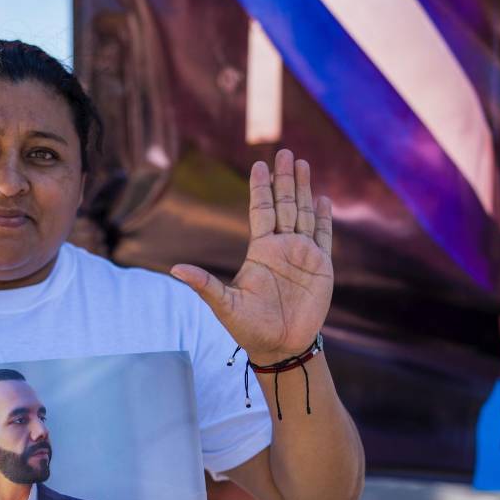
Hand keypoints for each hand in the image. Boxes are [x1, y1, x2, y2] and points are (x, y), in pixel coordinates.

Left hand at [171, 149, 332, 364]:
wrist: (280, 347)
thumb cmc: (249, 328)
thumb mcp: (224, 305)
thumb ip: (205, 285)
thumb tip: (175, 270)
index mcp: (260, 251)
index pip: (261, 210)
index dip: (261, 188)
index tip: (259, 164)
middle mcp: (282, 247)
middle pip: (284, 204)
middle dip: (285, 179)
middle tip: (285, 152)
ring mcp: (302, 255)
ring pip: (304, 213)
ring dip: (304, 189)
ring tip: (303, 164)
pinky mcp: (321, 267)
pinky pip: (324, 236)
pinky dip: (324, 218)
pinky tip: (323, 199)